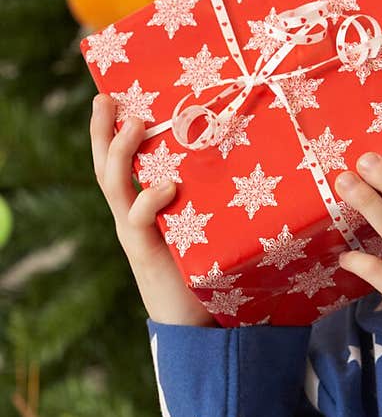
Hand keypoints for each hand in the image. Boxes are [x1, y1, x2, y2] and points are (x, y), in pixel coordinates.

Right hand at [90, 93, 215, 326]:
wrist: (196, 322)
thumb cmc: (206, 267)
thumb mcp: (206, 222)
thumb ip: (210, 195)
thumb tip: (244, 153)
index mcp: (141, 205)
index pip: (118, 161)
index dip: (109, 129)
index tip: (113, 94)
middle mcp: (131, 215)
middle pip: (105, 166)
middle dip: (103, 131)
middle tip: (108, 99)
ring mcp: (135, 232)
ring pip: (114, 186)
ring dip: (121, 153)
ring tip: (135, 125)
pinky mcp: (146, 252)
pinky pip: (140, 220)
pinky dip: (151, 200)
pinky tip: (167, 186)